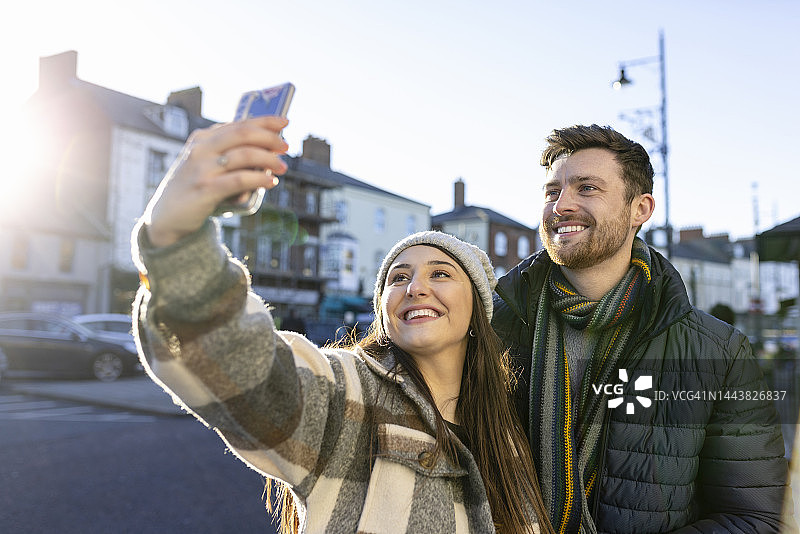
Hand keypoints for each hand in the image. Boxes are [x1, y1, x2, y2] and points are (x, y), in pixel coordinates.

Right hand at [143, 116, 289, 247]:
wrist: (167, 217)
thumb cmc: (194, 189)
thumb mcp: (205, 164)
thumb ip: (228, 154)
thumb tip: (267, 150)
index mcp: (201, 139)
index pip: (238, 123)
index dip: (264, 121)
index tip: (284, 122)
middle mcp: (200, 150)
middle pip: (243, 134)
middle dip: (270, 138)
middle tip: (286, 147)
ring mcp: (201, 169)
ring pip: (244, 155)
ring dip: (269, 159)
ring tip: (282, 167)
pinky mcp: (205, 190)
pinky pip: (239, 180)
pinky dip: (259, 178)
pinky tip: (270, 182)